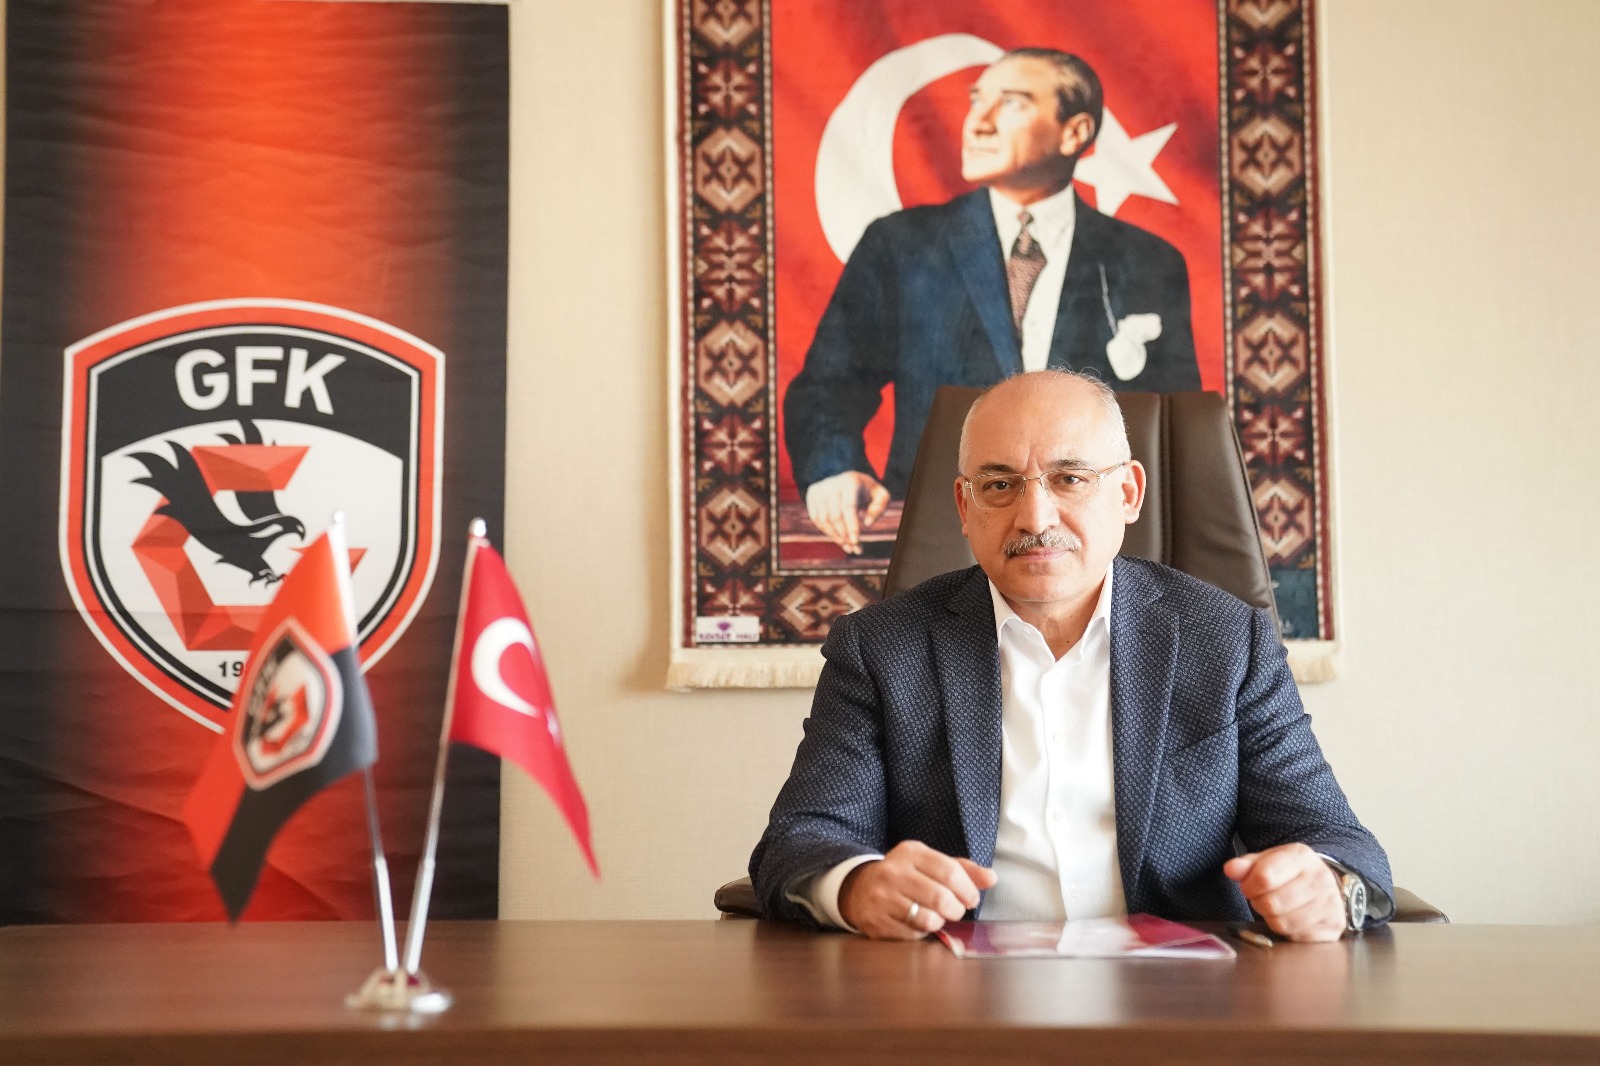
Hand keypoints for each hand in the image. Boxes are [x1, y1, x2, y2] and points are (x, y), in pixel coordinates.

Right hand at [805, 471, 889, 554]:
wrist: (848, 479)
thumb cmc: (867, 491)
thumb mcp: (880, 496)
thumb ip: (879, 508)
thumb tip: (867, 524)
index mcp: (850, 482)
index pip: (848, 507)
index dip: (851, 525)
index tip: (856, 541)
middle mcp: (832, 484)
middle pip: (835, 516)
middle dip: (844, 535)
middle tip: (854, 548)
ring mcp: (820, 489)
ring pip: (824, 520)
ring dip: (835, 536)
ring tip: (847, 546)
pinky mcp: (812, 494)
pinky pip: (816, 519)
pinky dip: (826, 531)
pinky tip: (838, 537)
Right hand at [838, 840, 996, 939]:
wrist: (859, 889)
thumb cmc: (905, 876)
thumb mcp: (929, 864)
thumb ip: (962, 870)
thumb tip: (991, 878)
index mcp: (910, 852)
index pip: (949, 871)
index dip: (967, 890)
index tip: (971, 899)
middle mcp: (893, 872)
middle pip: (940, 897)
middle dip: (956, 910)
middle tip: (955, 911)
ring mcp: (882, 897)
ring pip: (927, 919)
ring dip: (939, 923)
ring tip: (936, 917)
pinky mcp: (876, 921)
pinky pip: (912, 934)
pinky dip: (921, 932)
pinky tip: (917, 923)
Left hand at [1224, 843, 1346, 942]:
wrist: (1326, 884)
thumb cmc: (1291, 873)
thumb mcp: (1269, 860)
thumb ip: (1247, 864)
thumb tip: (1231, 869)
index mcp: (1301, 857)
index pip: (1264, 876)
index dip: (1249, 886)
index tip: (1249, 887)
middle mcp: (1320, 879)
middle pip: (1272, 903)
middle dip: (1259, 903)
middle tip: (1262, 899)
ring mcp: (1330, 904)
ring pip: (1284, 923)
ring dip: (1272, 919)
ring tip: (1276, 908)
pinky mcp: (1333, 926)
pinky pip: (1298, 937)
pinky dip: (1289, 932)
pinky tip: (1292, 919)